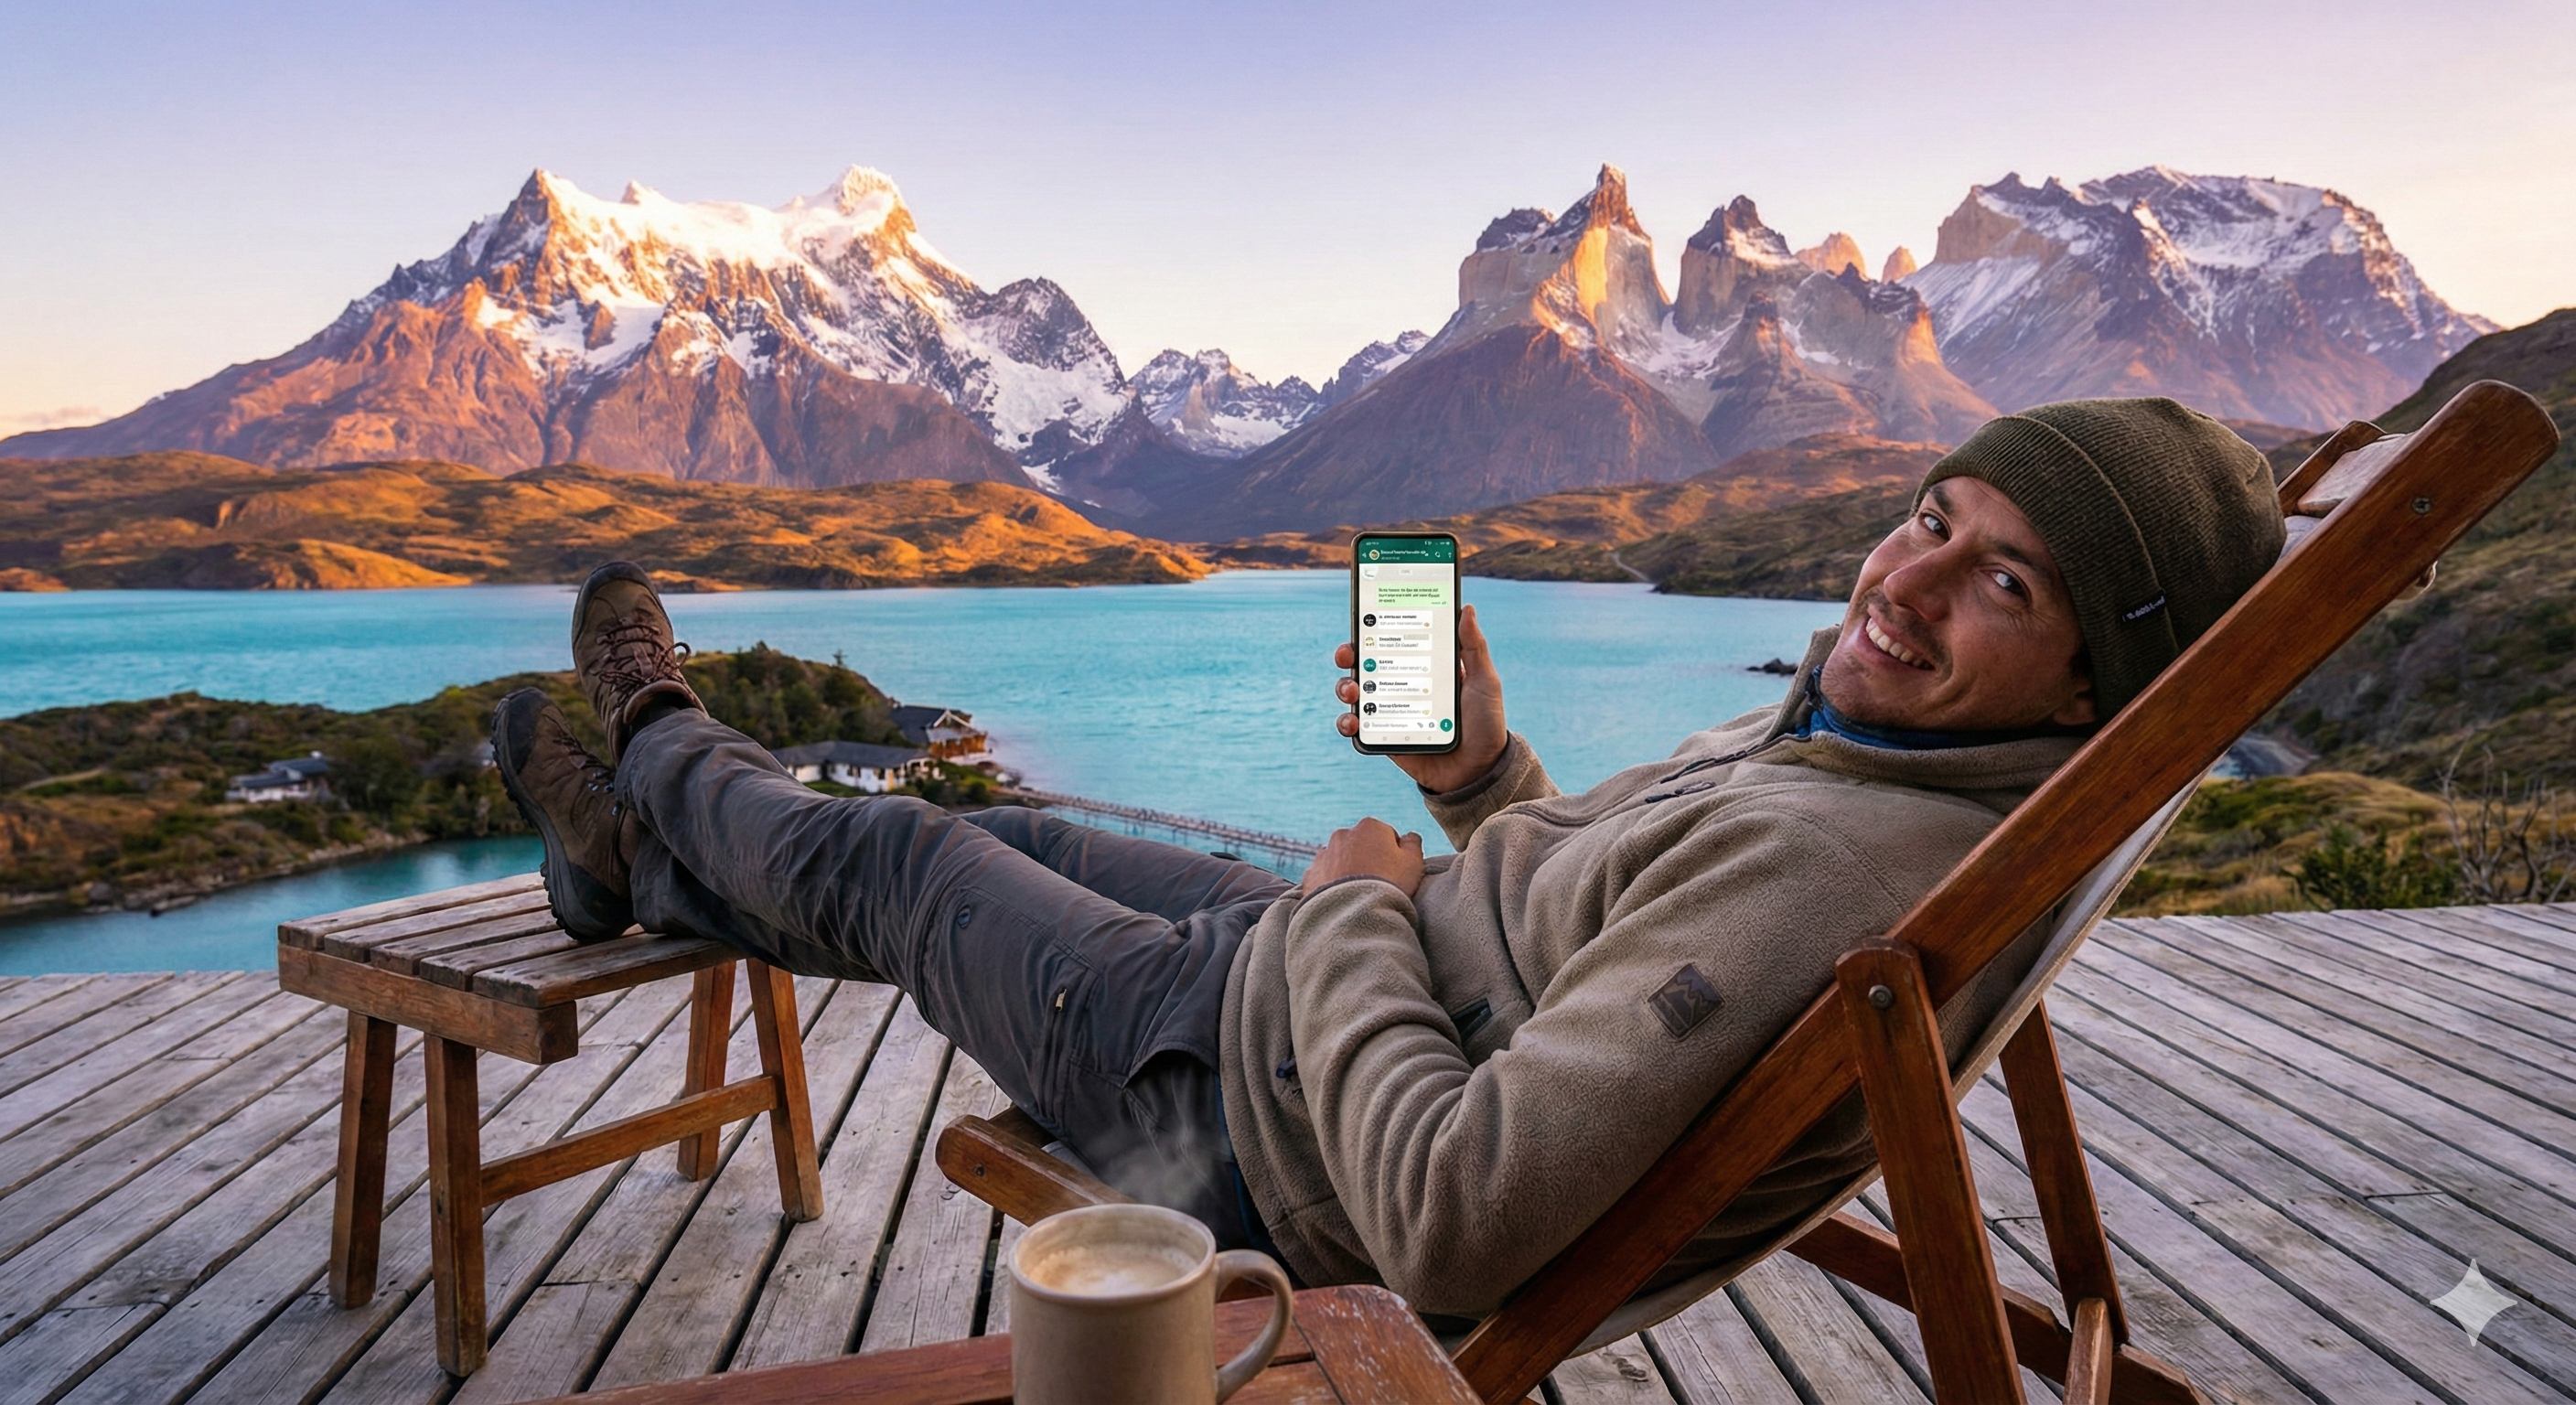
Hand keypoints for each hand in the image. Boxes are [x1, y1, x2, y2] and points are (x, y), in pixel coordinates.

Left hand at [1303, 817, 1424, 896]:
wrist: (1353, 914)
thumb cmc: (1389, 886)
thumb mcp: (1414, 863)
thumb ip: (1413, 843)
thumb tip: (1410, 837)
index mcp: (1370, 826)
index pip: (1387, 837)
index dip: (1395, 857)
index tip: (1396, 875)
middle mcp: (1343, 834)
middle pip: (1361, 846)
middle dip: (1368, 860)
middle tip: (1378, 885)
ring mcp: (1323, 854)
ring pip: (1341, 860)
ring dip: (1348, 871)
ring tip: (1359, 895)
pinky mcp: (1310, 875)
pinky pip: (1324, 877)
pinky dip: (1331, 885)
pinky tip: (1341, 900)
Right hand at [1335, 603, 1507, 792]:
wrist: (1480, 771)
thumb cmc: (1485, 723)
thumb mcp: (1484, 681)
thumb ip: (1474, 647)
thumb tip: (1466, 608)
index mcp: (1423, 666)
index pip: (1393, 640)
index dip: (1373, 628)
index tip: (1363, 618)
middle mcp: (1402, 685)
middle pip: (1366, 663)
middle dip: (1349, 654)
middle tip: (1348, 654)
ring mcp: (1390, 712)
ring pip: (1355, 693)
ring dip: (1344, 687)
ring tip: (1352, 692)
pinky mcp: (1384, 738)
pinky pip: (1357, 729)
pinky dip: (1347, 723)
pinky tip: (1352, 723)